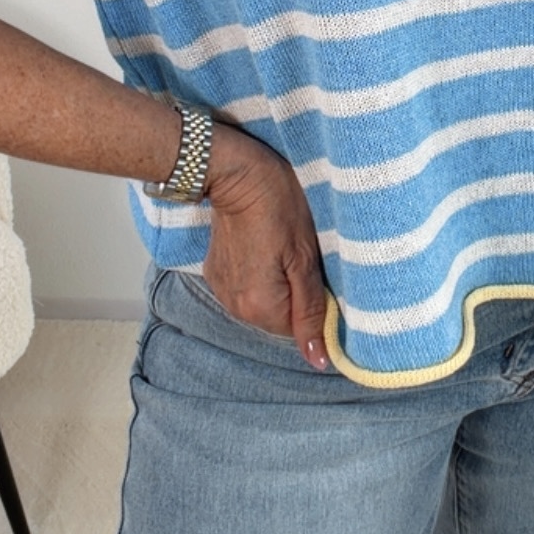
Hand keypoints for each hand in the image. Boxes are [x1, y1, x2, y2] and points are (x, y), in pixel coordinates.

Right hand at [202, 121, 329, 370]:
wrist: (237, 173)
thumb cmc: (279, 207)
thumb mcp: (305, 258)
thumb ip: (312, 311)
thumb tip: (319, 360)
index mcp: (260, 307)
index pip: (300, 330)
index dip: (316, 306)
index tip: (319, 273)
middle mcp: (235, 307)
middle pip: (280, 318)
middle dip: (296, 295)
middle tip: (302, 257)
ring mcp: (222, 290)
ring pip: (264, 304)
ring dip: (278, 286)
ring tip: (282, 250)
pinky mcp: (214, 273)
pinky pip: (247, 289)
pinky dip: (259, 276)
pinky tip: (263, 249)